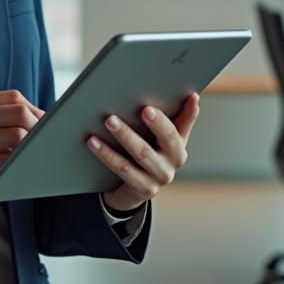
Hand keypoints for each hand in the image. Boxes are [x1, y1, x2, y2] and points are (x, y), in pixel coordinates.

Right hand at [0, 90, 44, 200]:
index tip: (45, 124)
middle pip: (19, 112)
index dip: (36, 110)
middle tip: (45, 140)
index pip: (14, 98)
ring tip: (33, 155)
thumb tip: (28, 119)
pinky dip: (17, 165)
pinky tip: (19, 168)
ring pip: (15, 136)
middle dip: (38, 126)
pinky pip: (3, 162)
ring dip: (31, 147)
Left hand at [88, 93, 199, 213]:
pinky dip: (107, 154)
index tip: (191, 96)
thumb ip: (165, 116)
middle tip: (143, 108)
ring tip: (109, 120)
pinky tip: (93, 142)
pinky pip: (123, 169)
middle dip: (156, 122)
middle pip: (168, 137)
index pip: (187, 123)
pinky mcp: (144, 189)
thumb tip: (181, 94)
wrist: (132, 189)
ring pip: (142, 153)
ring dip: (125, 135)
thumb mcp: (157, 137)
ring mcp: (161, 176)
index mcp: (179, 142)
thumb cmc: (146, 152)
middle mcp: (175, 160)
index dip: (191, 111)